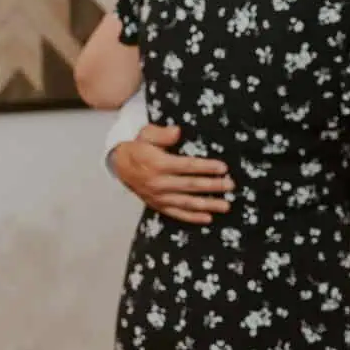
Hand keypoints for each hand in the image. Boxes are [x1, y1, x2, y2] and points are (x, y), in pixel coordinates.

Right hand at [110, 124, 233, 224]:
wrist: (119, 165)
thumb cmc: (138, 148)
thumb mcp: (146, 134)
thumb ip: (162, 133)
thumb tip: (177, 131)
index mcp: (158, 164)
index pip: (187, 166)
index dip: (206, 167)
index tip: (223, 168)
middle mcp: (159, 182)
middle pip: (191, 185)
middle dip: (212, 186)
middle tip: (230, 185)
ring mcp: (158, 197)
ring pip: (187, 202)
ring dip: (207, 204)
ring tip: (225, 205)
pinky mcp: (158, 205)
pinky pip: (177, 213)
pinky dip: (192, 217)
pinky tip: (208, 218)